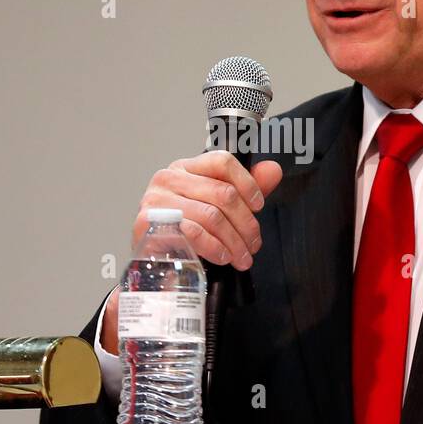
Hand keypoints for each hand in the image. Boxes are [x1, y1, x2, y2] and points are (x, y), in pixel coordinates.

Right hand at [101, 153, 283, 354]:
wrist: (152, 261)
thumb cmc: (183, 230)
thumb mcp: (216, 207)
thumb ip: (244, 188)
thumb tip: (272, 171)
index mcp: (187, 168)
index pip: (222, 162)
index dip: (247, 183)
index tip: (258, 206)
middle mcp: (169, 178)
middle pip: (223, 193)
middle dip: (246, 223)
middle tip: (254, 243)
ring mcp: (157, 199)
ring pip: (212, 216)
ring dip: (234, 241)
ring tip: (242, 256)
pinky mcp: (150, 223)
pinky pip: (193, 232)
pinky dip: (214, 247)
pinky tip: (223, 256)